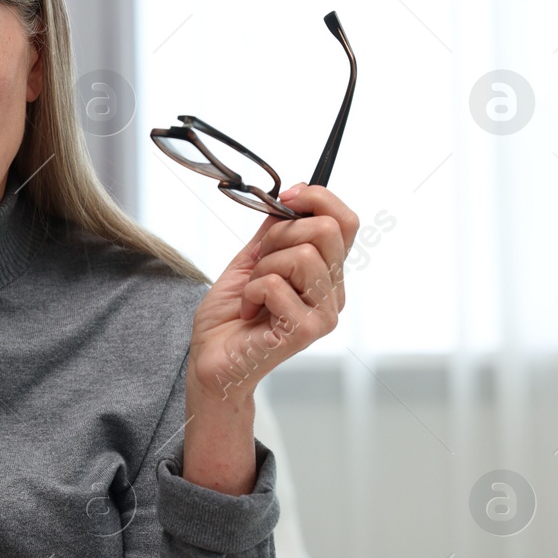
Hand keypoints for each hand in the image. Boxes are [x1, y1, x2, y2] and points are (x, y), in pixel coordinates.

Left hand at [187, 184, 360, 402]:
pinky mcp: (307, 331)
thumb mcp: (251, 261)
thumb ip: (273, 233)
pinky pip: (275, 284)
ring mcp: (324, 313)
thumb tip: (289, 200)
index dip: (317, 198)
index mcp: (325, 273)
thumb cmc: (230, 317)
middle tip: (259, 263)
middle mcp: (332, 293)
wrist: (211, 361)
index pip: (346, 222)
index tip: (286, 197)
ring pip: (302, 255)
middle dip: (280, 235)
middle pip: (327, 230)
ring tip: (252, 294)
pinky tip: (249, 311)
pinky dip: (250, 292)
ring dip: (262, 269)